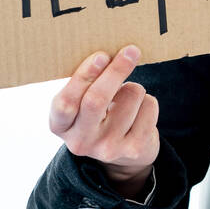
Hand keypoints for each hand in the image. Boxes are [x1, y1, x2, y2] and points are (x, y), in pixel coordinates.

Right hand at [49, 44, 159, 186]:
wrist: (124, 157)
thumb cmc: (100, 117)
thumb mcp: (81, 107)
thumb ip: (86, 86)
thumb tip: (110, 55)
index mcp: (60, 126)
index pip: (66, 102)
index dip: (84, 77)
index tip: (101, 56)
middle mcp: (81, 141)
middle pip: (96, 99)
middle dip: (115, 71)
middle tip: (130, 51)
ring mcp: (108, 148)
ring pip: (130, 96)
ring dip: (134, 88)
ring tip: (128, 99)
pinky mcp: (135, 149)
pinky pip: (149, 106)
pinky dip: (148, 101)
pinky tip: (140, 112)